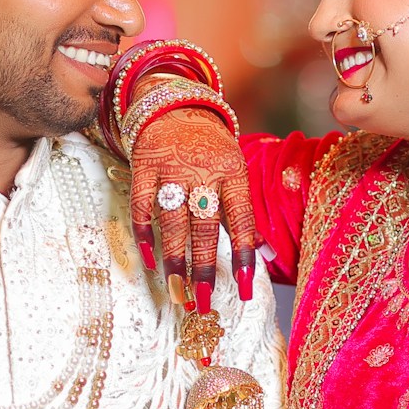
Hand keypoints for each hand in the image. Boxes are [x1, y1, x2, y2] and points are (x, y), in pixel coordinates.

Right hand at [128, 95, 258, 313]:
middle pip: (204, 225)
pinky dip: (146, 235)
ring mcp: (171, 169)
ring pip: (173, 222)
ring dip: (176, 261)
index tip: (245, 286)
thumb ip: (243, 213)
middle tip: (205, 301)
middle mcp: (202, 171)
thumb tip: (265, 255)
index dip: (243, 253)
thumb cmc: (211, 150)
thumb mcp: (234, 172)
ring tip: (179, 293)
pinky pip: (143, 208)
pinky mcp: (143, 168)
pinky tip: (151, 261)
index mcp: (232, 172)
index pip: (241, 218)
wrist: (175, 107)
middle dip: (204, 267)